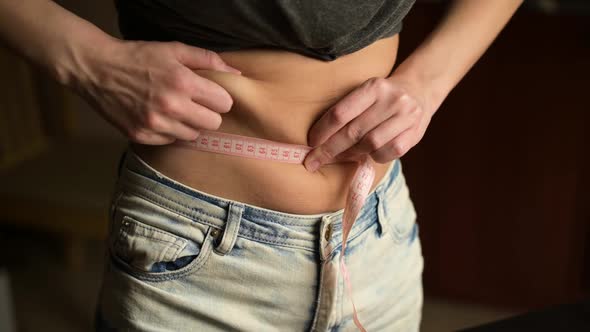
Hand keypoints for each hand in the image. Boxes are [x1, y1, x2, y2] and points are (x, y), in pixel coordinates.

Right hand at [73, 39, 241, 144]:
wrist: (97, 69)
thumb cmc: (139, 57)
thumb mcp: (174, 49)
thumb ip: (208, 60)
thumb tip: (235, 74)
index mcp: (183, 83)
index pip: (223, 104)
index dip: (218, 98)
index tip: (210, 95)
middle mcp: (171, 106)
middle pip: (212, 124)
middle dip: (207, 113)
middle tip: (194, 103)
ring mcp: (155, 124)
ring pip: (192, 135)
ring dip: (188, 124)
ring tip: (175, 109)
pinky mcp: (141, 136)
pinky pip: (170, 141)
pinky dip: (169, 132)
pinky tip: (158, 116)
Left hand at [303, 75, 433, 171]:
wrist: (419, 90)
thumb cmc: (382, 97)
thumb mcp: (366, 93)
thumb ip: (347, 111)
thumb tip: (317, 141)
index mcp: (373, 87)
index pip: (341, 113)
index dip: (323, 131)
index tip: (310, 144)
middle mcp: (391, 100)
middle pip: (353, 131)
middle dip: (330, 149)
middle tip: (313, 161)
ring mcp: (405, 117)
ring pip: (370, 144)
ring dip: (350, 154)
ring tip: (338, 157)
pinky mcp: (414, 134)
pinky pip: (387, 153)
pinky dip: (373, 157)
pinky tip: (368, 154)